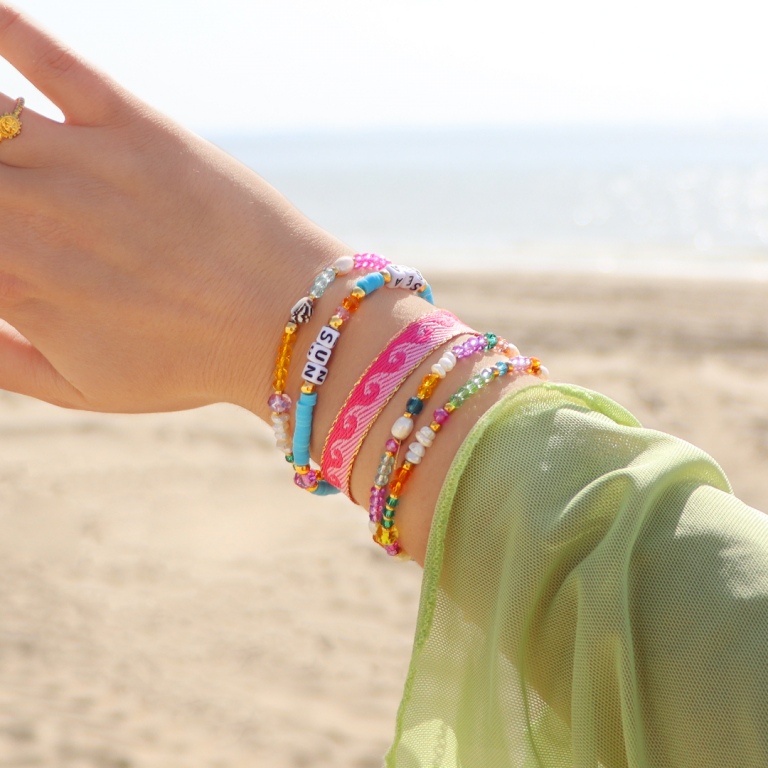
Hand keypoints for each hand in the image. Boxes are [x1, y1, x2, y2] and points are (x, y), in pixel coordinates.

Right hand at [0, 3, 347, 413]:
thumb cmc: (189, 363)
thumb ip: (2, 360)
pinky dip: (10, 31)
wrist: (285, 323)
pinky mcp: (134, 127)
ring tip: (1, 138)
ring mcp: (80, 164)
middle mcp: (29, 217)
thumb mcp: (84, 389)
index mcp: (14, 283)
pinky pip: (51, 61)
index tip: (4, 241)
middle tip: (8, 198)